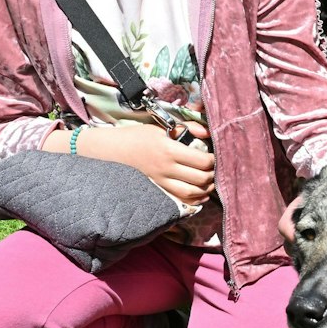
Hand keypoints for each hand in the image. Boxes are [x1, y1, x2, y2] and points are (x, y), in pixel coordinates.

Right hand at [79, 122, 215, 206]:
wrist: (111, 151)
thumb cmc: (137, 136)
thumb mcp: (160, 127)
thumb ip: (187, 128)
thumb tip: (207, 131)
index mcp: (168, 149)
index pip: (201, 160)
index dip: (214, 160)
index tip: (215, 157)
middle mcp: (165, 167)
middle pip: (200, 178)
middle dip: (212, 176)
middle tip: (215, 170)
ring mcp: (160, 181)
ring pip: (191, 193)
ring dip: (205, 190)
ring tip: (209, 183)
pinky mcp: (156, 189)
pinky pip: (179, 200)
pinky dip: (193, 200)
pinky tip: (198, 194)